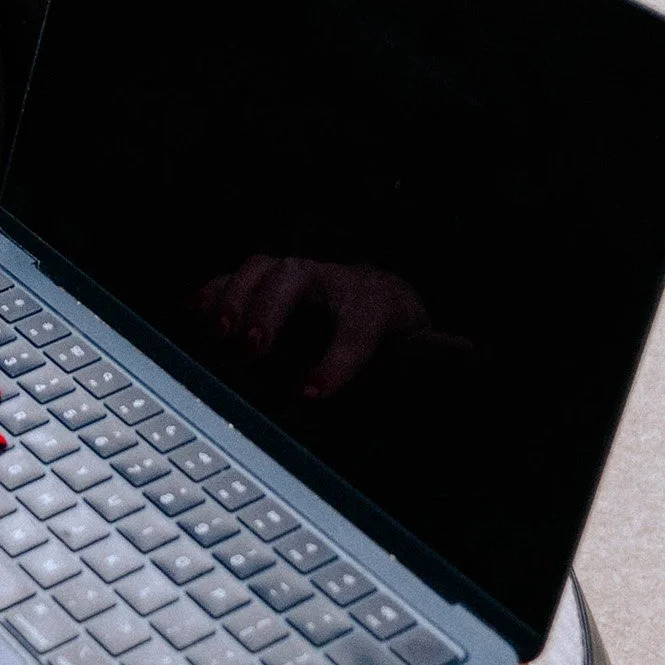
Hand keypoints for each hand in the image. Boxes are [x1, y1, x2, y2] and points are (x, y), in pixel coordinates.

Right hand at [197, 255, 434, 402]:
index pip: (357, 329)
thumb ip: (440, 356)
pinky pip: (231, 278)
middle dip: (271, 312)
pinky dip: (210, 293)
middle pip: (297, 279)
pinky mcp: (263, 285)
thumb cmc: (395, 335)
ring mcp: (294, 278)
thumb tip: (471, 355)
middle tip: (251, 352)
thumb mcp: (425, 350)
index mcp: (375, 305)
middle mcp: (331, 282)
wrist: (375, 299)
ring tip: (217, 333)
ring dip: (236, 298)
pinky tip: (193, 314)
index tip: (310, 396)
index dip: (334, 361)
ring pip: (262, 268)